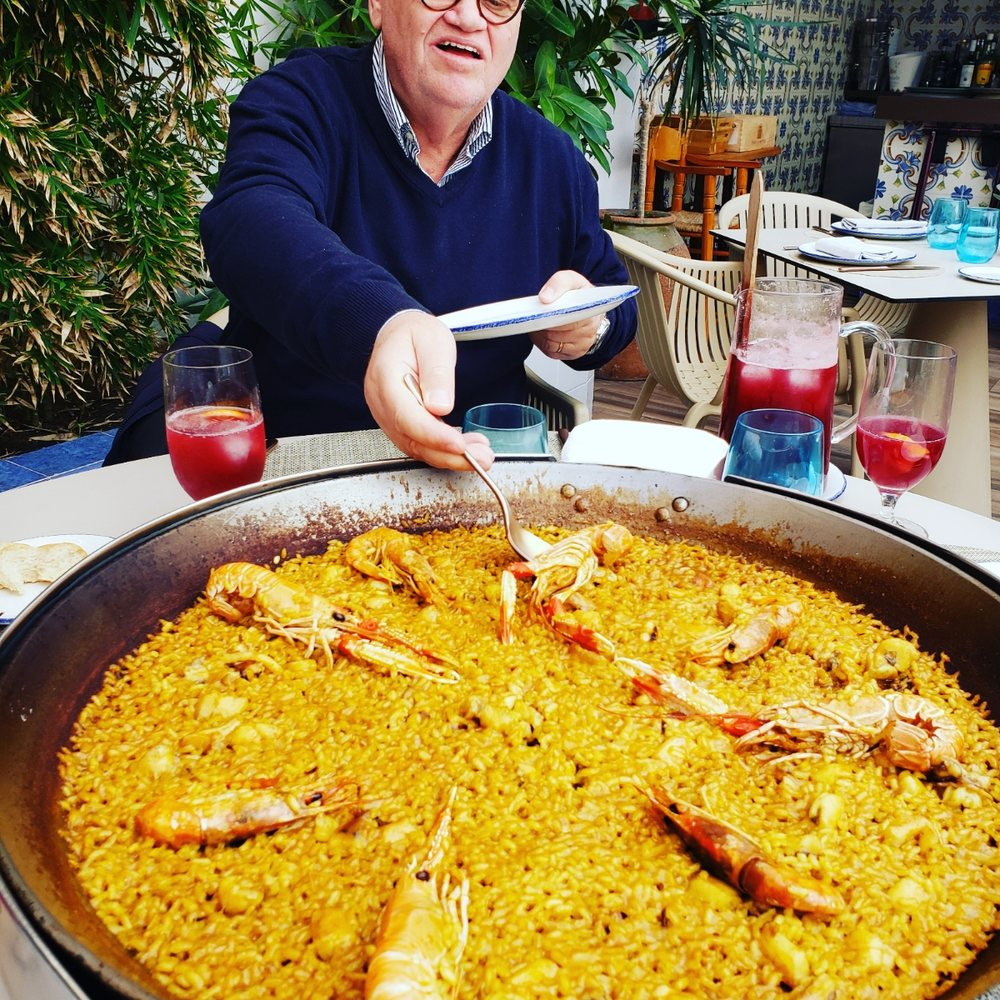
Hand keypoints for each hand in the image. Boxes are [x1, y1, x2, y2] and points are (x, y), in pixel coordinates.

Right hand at [363, 310, 493, 470]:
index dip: (433, 435)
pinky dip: (443, 451)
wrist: (399, 334)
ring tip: (480, 455)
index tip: (459, 445)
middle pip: (411, 439)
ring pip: (416, 446)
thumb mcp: (433, 341)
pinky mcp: (400, 423)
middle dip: (447, 454)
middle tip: (480, 457)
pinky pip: (419, 443)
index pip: (406, 416)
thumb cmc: (414, 334)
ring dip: (449, 456)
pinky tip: (466, 449)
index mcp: (385, 377)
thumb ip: (436, 372)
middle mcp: (382, 402)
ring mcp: (388, 415)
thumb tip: (440, 406)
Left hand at [529, 270, 601, 359]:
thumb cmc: (579, 295)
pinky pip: (552, 352)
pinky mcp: (573, 353)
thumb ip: (558, 283)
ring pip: (553, 344)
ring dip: (541, 335)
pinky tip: (542, 333)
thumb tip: (545, 298)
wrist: (587, 308)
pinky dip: (543, 343)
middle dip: (544, 325)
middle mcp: (590, 330)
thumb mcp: (571, 280)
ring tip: (538, 323)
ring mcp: (582, 344)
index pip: (568, 319)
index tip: (542, 313)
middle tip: (535, 317)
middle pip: (558, 333)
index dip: (552, 317)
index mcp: (591, 310)